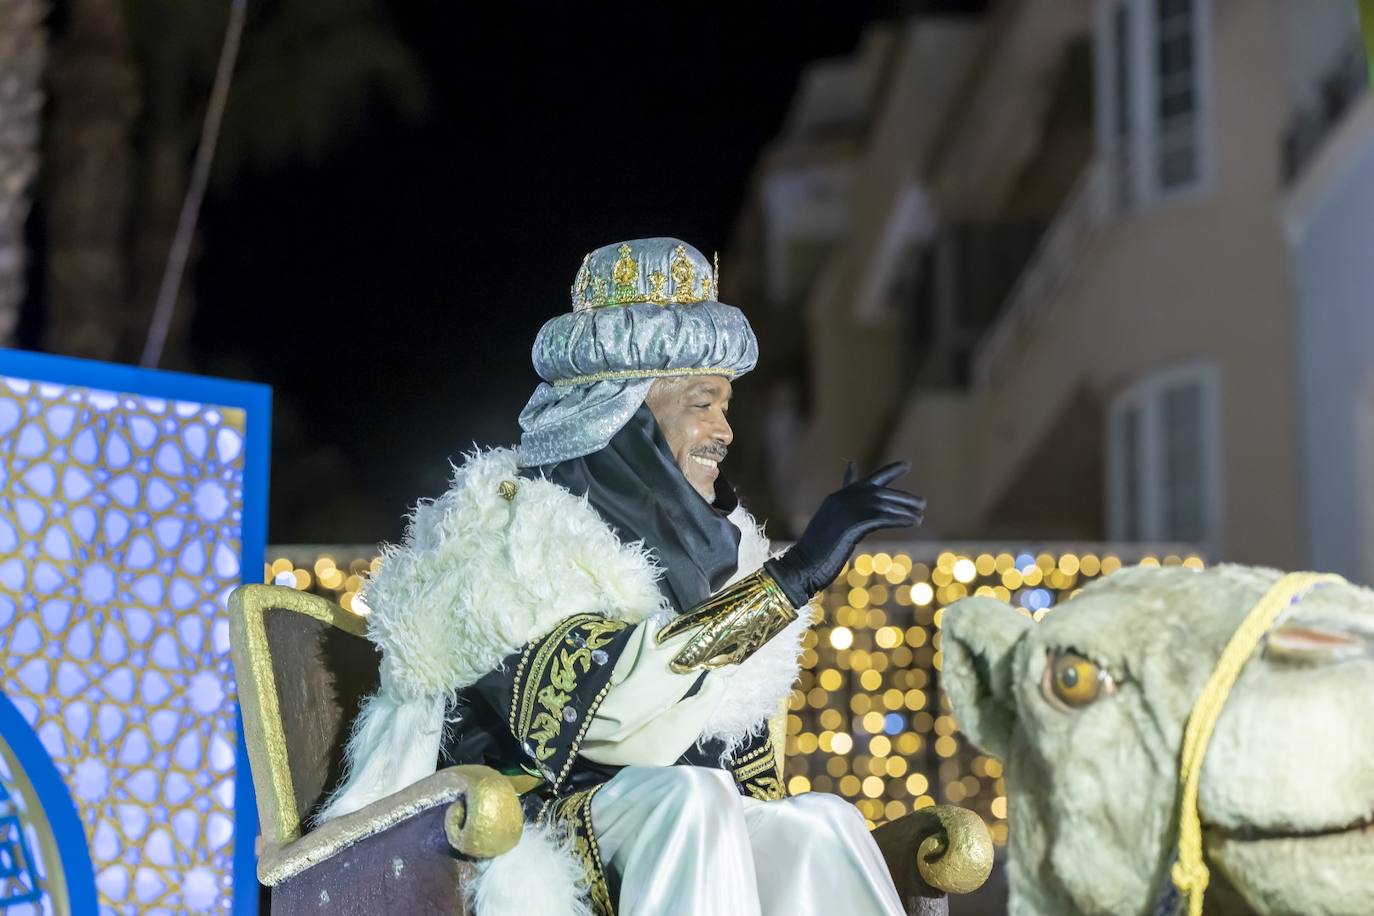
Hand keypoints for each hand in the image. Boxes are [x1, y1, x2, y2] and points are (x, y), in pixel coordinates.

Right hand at [764, 461, 924, 605]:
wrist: (801, 566)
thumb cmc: (815, 557)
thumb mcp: (833, 533)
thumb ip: (848, 522)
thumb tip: (860, 523)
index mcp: (835, 500)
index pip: (864, 481)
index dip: (887, 473)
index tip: (906, 466)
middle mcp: (840, 500)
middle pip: (878, 491)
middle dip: (902, 496)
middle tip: (922, 502)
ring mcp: (844, 510)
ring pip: (881, 502)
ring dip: (904, 508)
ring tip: (921, 514)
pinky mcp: (851, 524)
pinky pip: (881, 517)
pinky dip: (899, 519)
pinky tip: (914, 522)